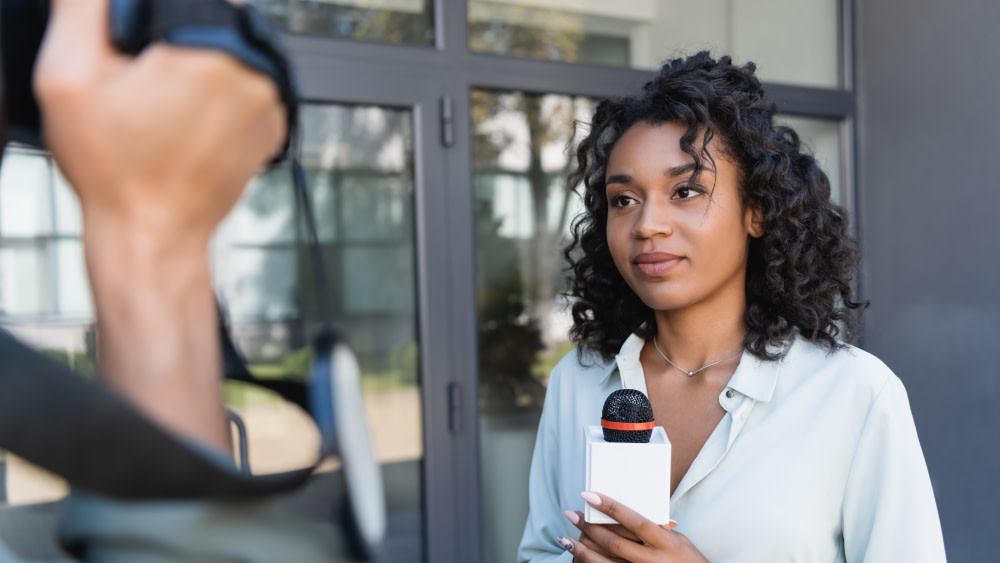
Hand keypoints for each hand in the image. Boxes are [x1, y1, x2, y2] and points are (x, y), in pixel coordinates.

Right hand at [32, 0, 285, 450]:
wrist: (154, 235)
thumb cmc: (117, 172)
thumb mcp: (69, 79)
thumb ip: (83, 10)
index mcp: (210, 50)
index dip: (149, 17)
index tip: (133, 52)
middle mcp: (254, 72)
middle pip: (212, 19)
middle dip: (175, 38)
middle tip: (143, 85)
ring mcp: (272, 102)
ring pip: (233, 51)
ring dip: (202, 64)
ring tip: (164, 108)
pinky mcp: (276, 126)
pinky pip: (249, 85)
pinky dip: (222, 94)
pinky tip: (189, 122)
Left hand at [560, 492, 708, 562]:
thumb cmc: (689, 562)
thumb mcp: (680, 541)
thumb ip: (658, 528)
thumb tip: (632, 513)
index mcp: (666, 544)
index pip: (634, 521)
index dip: (611, 507)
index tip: (590, 495)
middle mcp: (653, 561)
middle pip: (614, 542)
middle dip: (590, 527)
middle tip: (573, 514)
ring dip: (582, 549)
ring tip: (566, 537)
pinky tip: (577, 556)